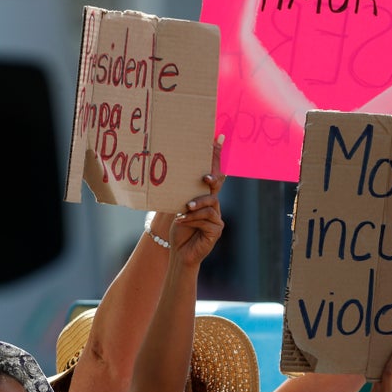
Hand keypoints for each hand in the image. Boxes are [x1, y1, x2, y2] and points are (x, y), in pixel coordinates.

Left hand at [167, 137, 224, 266]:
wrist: (180, 253)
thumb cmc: (178, 230)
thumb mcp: (178, 208)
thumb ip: (181, 194)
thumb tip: (173, 172)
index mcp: (205, 197)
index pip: (213, 174)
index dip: (216, 157)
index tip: (217, 138)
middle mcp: (214, 205)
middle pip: (217, 185)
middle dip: (211, 180)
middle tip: (204, 178)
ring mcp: (217, 218)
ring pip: (210, 203)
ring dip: (195, 207)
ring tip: (182, 211)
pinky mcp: (216, 230)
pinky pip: (207, 218)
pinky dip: (192, 219)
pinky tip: (181, 221)